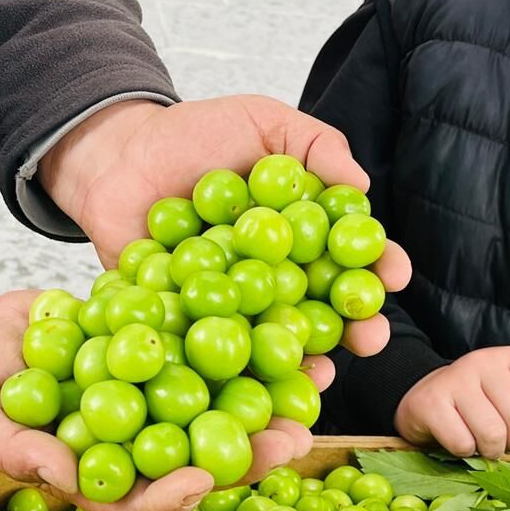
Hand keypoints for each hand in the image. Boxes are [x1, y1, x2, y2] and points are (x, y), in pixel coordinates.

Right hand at [0, 290, 313, 510]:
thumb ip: (14, 450)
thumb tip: (65, 476)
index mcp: (92, 478)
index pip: (139, 502)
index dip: (173, 496)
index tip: (203, 481)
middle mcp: (133, 446)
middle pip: (197, 460)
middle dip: (247, 454)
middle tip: (291, 440)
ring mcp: (151, 402)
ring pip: (216, 408)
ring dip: (266, 400)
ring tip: (313, 381)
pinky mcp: (162, 355)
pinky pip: (209, 352)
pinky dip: (247, 339)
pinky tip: (286, 321)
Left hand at [38, 96, 411, 358]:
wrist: (115, 157)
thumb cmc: (191, 137)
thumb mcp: (261, 123)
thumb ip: (314, 146)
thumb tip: (361, 189)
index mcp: (301, 235)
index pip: (350, 255)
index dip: (376, 267)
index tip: (394, 274)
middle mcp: (274, 278)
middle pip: (325, 309)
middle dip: (354, 327)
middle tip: (371, 337)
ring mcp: (232, 308)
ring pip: (277, 344)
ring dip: (305, 365)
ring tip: (324, 375)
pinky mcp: (188, 328)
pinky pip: (215, 357)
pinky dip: (235, 376)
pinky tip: (255, 387)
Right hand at [395, 347, 509, 458]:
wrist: (422, 395)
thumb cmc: (474, 403)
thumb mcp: (507, 397)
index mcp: (509, 358)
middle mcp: (483, 362)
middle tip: (505, 445)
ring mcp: (455, 380)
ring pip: (493, 433)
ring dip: (491, 451)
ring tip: (482, 444)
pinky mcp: (431, 402)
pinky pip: (462, 443)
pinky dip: (465, 452)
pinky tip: (459, 440)